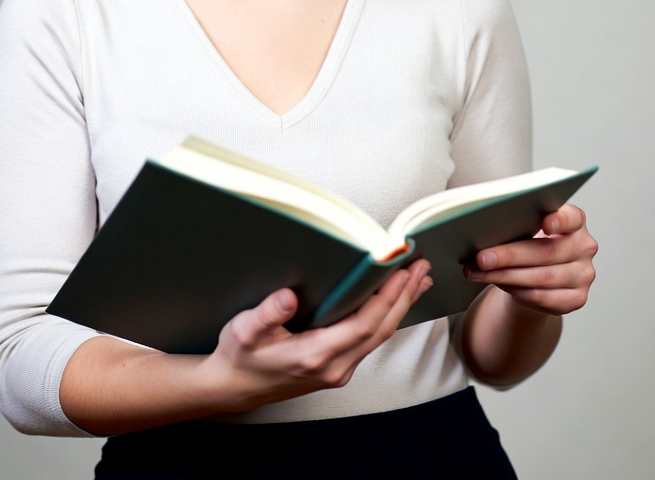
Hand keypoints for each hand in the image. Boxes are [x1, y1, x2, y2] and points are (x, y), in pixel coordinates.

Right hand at [199, 259, 431, 410]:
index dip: (386, 298)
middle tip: (421, 266)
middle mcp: (334, 367)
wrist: (233, 388)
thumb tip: (287, 296)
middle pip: (380, 330)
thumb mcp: (244, 331)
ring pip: (379, 337)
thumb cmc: (240, 357)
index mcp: (314, 356)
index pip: (363, 325)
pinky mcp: (337, 368)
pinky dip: (386, 317)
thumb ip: (267, 314)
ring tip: (418, 279)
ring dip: (400, 306)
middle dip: (404, 296)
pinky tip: (392, 302)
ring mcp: (338, 370)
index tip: (401, 271)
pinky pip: (370, 341)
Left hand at [464, 204, 596, 315]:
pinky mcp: (577, 298)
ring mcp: (583, 274)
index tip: (545, 223)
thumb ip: (515, 224)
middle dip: (509, 256)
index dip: (559, 220)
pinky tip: (498, 284)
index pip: (571, 218)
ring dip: (505, 276)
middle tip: (482, 258)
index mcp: (574, 221)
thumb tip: (483, 229)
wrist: (535, 274)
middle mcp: (583, 246)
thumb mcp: (524, 227)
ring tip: (479, 273)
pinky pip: (543, 297)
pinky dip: (517, 291)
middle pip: (546, 252)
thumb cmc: (527, 242)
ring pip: (541, 277)